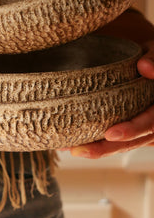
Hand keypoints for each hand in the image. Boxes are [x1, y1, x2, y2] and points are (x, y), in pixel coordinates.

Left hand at [68, 40, 153, 158]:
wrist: (152, 66)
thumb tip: (143, 67)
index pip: (150, 123)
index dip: (131, 130)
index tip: (110, 134)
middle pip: (133, 142)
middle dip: (106, 148)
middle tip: (79, 151)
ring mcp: (144, 128)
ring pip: (124, 145)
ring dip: (99, 150)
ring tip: (72, 150)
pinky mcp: (131, 127)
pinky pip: (118, 140)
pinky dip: (99, 144)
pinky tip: (74, 145)